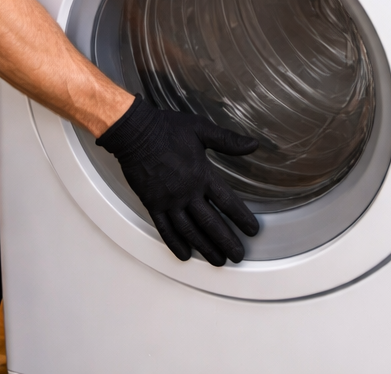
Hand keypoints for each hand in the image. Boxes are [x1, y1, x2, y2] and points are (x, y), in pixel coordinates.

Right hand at [97, 98, 260, 265]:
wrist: (136, 133)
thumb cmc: (168, 129)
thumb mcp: (202, 130)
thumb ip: (228, 141)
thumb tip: (254, 144)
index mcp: (202, 175)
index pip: (227, 202)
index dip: (242, 218)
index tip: (252, 231)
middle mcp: (187, 192)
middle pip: (211, 223)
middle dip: (226, 241)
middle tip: (237, 256)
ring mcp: (169, 201)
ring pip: (190, 231)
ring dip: (205, 247)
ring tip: (217, 260)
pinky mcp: (153, 205)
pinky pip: (165, 229)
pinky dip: (175, 244)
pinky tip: (185, 254)